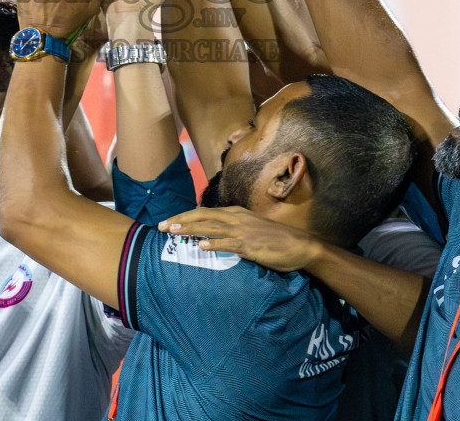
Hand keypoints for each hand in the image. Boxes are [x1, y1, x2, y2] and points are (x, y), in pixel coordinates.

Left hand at [157, 206, 321, 272]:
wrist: (299, 245)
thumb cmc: (274, 239)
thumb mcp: (250, 228)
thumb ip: (232, 228)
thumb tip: (213, 235)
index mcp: (235, 213)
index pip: (204, 212)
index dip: (184, 216)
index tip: (168, 222)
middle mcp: (236, 218)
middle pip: (202, 216)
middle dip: (180, 220)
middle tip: (160, 226)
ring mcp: (243, 231)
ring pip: (211, 227)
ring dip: (190, 229)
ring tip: (172, 231)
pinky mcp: (250, 245)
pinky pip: (229, 244)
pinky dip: (214, 244)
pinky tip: (202, 246)